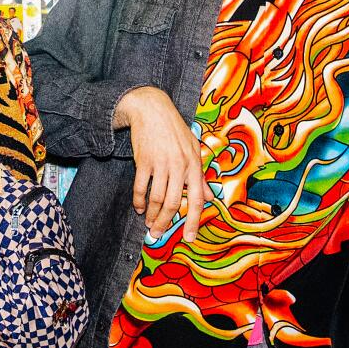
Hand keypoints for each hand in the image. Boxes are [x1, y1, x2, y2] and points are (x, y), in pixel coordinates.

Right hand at [115, 86, 206, 243]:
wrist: (152, 109)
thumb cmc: (175, 130)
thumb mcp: (194, 149)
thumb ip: (200, 176)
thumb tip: (209, 197)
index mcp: (194, 165)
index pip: (196, 199)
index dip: (193, 221)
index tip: (189, 238)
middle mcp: (179, 166)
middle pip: (172, 203)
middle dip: (165, 223)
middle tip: (158, 234)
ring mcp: (160, 163)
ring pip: (156, 198)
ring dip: (152, 215)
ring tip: (150, 224)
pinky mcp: (143, 161)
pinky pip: (140, 187)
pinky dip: (139, 201)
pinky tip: (139, 208)